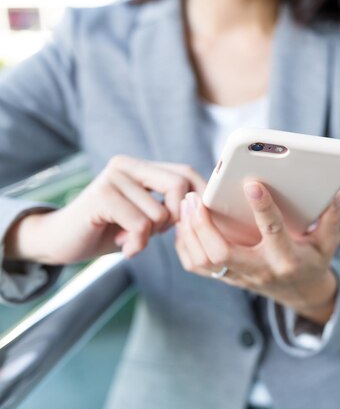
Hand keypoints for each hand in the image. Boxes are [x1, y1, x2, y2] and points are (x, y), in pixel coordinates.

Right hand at [5, 155, 205, 263]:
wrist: (61, 241)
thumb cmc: (109, 230)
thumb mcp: (146, 216)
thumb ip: (169, 207)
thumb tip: (205, 208)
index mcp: (141, 166)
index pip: (187, 173)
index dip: (199, 198)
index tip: (198, 223)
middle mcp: (127, 164)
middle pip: (179, 186)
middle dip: (175, 219)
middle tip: (155, 233)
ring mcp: (113, 177)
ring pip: (160, 212)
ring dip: (150, 236)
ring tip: (131, 239)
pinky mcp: (101, 195)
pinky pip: (141, 224)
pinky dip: (137, 243)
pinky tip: (124, 247)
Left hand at [175, 183, 339, 324]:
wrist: (301, 293)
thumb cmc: (314, 260)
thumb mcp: (329, 241)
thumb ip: (331, 216)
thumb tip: (334, 190)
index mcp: (287, 258)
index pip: (273, 231)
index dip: (263, 207)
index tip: (251, 183)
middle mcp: (260, 270)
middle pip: (222, 253)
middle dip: (204, 225)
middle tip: (194, 198)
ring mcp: (241, 277)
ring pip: (204, 261)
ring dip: (190, 232)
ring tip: (186, 204)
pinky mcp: (228, 279)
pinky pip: (197, 267)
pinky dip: (185, 245)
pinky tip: (184, 223)